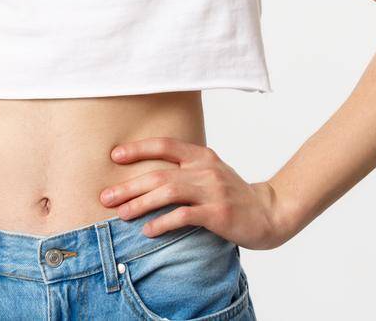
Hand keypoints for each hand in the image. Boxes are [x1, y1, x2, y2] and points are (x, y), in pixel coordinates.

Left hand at [98, 137, 290, 250]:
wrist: (269, 213)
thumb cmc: (232, 195)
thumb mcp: (210, 173)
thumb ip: (184, 170)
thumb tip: (145, 178)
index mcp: (202, 156)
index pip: (165, 145)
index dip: (138, 149)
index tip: (114, 156)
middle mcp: (206, 170)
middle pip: (160, 174)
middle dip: (129, 186)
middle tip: (106, 197)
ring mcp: (213, 191)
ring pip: (168, 192)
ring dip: (140, 204)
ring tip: (121, 214)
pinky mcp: (218, 214)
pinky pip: (184, 216)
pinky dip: (163, 222)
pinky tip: (148, 230)